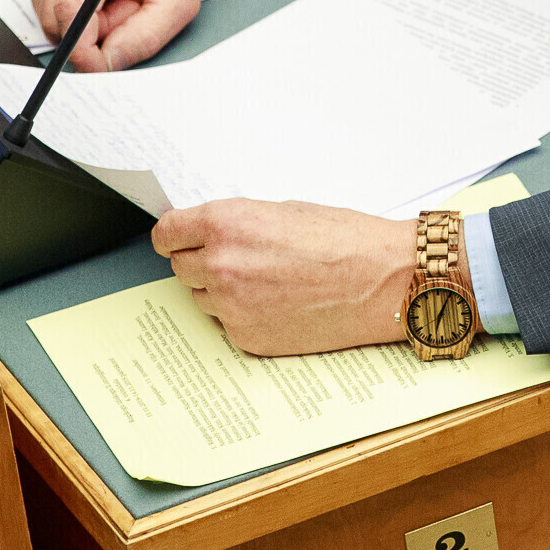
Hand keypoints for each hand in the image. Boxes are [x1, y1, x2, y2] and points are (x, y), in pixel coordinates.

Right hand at [20, 0, 247, 71]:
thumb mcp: (179, 1)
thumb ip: (143, 37)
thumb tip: (102, 64)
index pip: (69, 8)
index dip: (81, 47)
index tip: (99, 63)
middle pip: (55, 19)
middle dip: (91, 31)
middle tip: (126, 9)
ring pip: (49, 17)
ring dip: (83, 20)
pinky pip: (46, 6)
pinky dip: (73, 9)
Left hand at [153, 199, 415, 355]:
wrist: (383, 281)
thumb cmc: (344, 240)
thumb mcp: (282, 211)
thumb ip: (236, 224)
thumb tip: (209, 236)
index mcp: (226, 225)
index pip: (166, 234)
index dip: (175, 236)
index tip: (180, 239)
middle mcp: (221, 267)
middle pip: (180, 267)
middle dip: (203, 261)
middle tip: (239, 258)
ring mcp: (232, 308)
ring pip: (203, 298)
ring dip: (222, 290)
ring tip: (268, 280)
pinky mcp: (248, 338)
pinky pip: (228, 323)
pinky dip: (245, 314)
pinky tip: (279, 303)